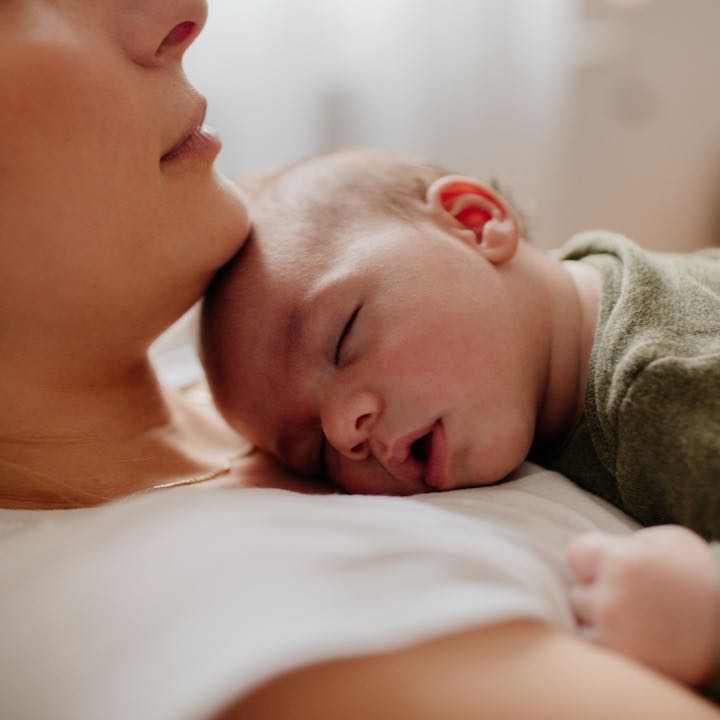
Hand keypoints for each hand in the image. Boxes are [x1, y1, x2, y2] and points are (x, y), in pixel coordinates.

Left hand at [566, 525, 719, 685]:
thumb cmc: (701, 579)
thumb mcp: (669, 542)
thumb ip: (626, 543)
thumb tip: (598, 550)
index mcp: (623, 561)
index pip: (575, 555)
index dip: (590, 562)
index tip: (607, 569)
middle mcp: (614, 596)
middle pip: (578, 594)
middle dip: (597, 596)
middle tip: (630, 601)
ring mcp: (616, 632)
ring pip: (585, 626)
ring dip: (601, 625)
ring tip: (635, 624)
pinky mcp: (622, 660)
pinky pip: (596, 652)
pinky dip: (609, 649)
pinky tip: (634, 642)